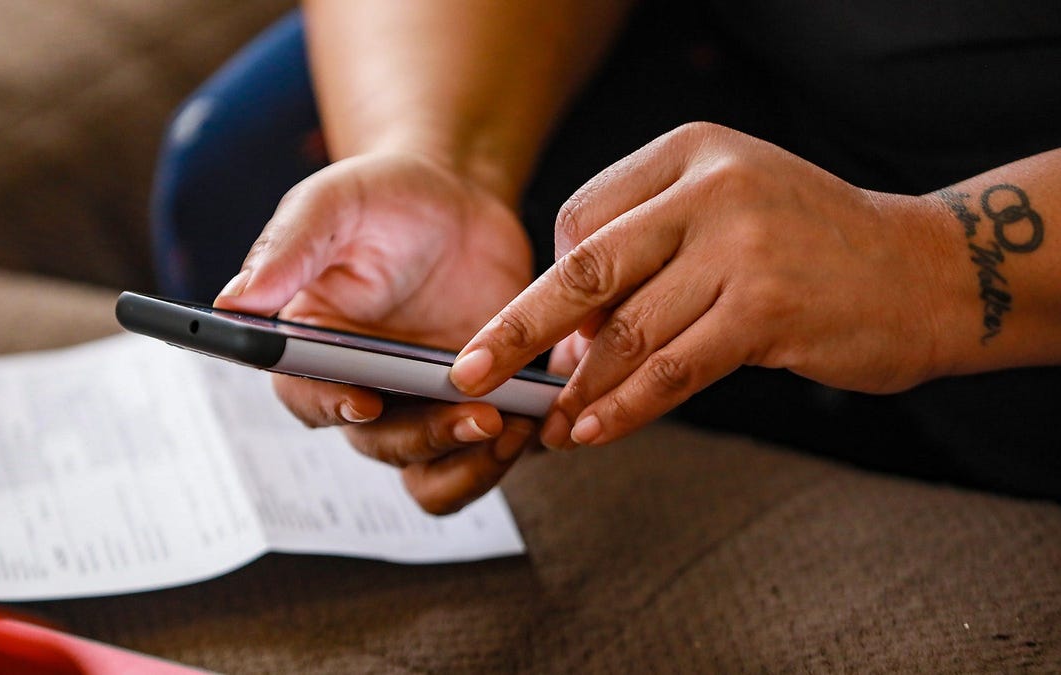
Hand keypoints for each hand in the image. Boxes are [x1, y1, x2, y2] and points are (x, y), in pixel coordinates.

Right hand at [215, 151, 536, 513]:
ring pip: (436, 475)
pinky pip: (493, 456)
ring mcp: (424, 407)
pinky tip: (543, 415)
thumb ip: (289, 247)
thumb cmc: (381, 198)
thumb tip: (234, 303)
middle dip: (428, 440)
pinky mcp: (479, 406)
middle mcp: (365, 392)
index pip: (308, 400)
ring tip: (515, 427)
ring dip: (473, 469)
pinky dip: (518, 452)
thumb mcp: (333, 204)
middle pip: (383, 447)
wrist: (458, 198)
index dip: (332, 409)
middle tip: (479, 415)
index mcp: (313, 352)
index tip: (366, 400)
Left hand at [450, 122, 958, 448]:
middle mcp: (710, 187)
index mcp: (688, 151)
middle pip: (585, 270)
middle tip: (468, 375)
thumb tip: (564, 343)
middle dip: (518, 331)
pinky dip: (626, 407)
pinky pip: (672, 369)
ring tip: (551, 428)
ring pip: (628, 332)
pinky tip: (596, 432)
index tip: (545, 339)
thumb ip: (646, 262)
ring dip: (580, 390)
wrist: (927, 272)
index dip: (554, 288)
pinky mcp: (768, 309)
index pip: (582, 220)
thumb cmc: (811, 248)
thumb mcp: (724, 215)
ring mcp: (741, 245)